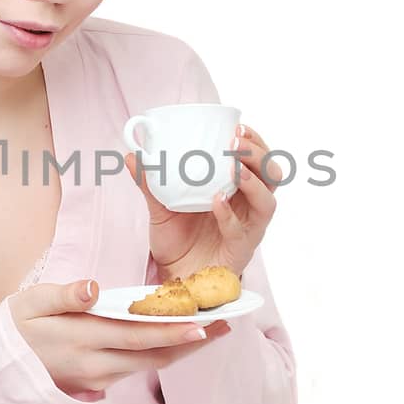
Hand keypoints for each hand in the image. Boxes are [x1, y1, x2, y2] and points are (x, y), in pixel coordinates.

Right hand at [7, 278, 230, 399]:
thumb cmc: (13, 330)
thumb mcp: (28, 304)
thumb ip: (63, 296)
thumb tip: (93, 286)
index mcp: (83, 342)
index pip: (139, 337)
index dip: (174, 332)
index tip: (205, 322)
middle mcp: (97, 367)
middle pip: (155, 357)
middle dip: (193, 341)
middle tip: (227, 324)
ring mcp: (98, 380)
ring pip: (149, 365)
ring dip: (182, 349)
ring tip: (213, 329)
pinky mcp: (97, 385)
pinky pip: (137, 368)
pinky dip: (161, 354)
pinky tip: (178, 340)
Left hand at [123, 122, 280, 283]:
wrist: (175, 277)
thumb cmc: (178, 240)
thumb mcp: (161, 207)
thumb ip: (150, 182)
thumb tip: (130, 154)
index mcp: (237, 189)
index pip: (259, 159)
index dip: (254, 141)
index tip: (237, 126)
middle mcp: (248, 206)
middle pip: (273, 175)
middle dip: (258, 154)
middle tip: (236, 142)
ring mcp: (248, 229)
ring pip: (268, 201)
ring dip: (254, 181)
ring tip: (234, 167)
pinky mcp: (240, 250)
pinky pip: (241, 230)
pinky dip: (229, 213)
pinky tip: (217, 200)